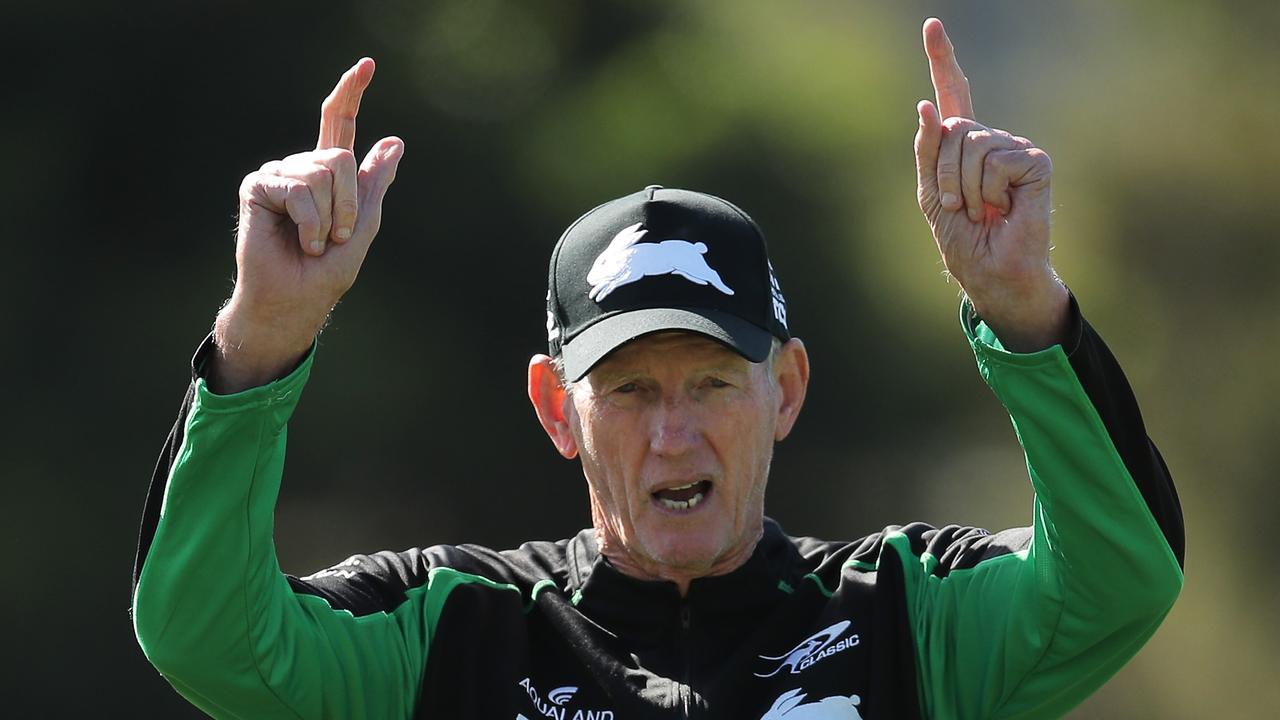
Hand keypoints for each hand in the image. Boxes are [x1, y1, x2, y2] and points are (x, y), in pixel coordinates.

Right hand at [210, 58, 404, 391]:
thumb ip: (375, 183)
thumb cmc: (328, 271)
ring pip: (322, 172)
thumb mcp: (364, 225)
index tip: (368, 64)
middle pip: (340, 156)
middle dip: (349, 203)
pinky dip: (310, 222)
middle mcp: (303, 167)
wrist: (296, 299)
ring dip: (330, 217)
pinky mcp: (258, 186)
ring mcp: (279, 174)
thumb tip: (395, 141)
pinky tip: (302, 241)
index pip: (339, 121)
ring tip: (317, 242)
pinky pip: (299, 189)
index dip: (351, 91)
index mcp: (330, 173)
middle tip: (338, 236)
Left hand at [914, 18, 1067, 351]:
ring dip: (964, 187)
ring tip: (981, 212)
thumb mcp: (930, 195)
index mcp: (964, 145)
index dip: (943, 59)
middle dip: (943, 173)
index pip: (954, 94)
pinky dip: (990, 192)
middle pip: (952, 126)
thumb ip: (927, 151)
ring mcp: (1015, 148)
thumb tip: (926, 104)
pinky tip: (1004, 208)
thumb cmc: (962, 239)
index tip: (931, 24)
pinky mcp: (1036, 162)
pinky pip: (997, 161)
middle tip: (959, 208)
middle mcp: (991, 139)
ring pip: (972, 143)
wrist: (991, 272)